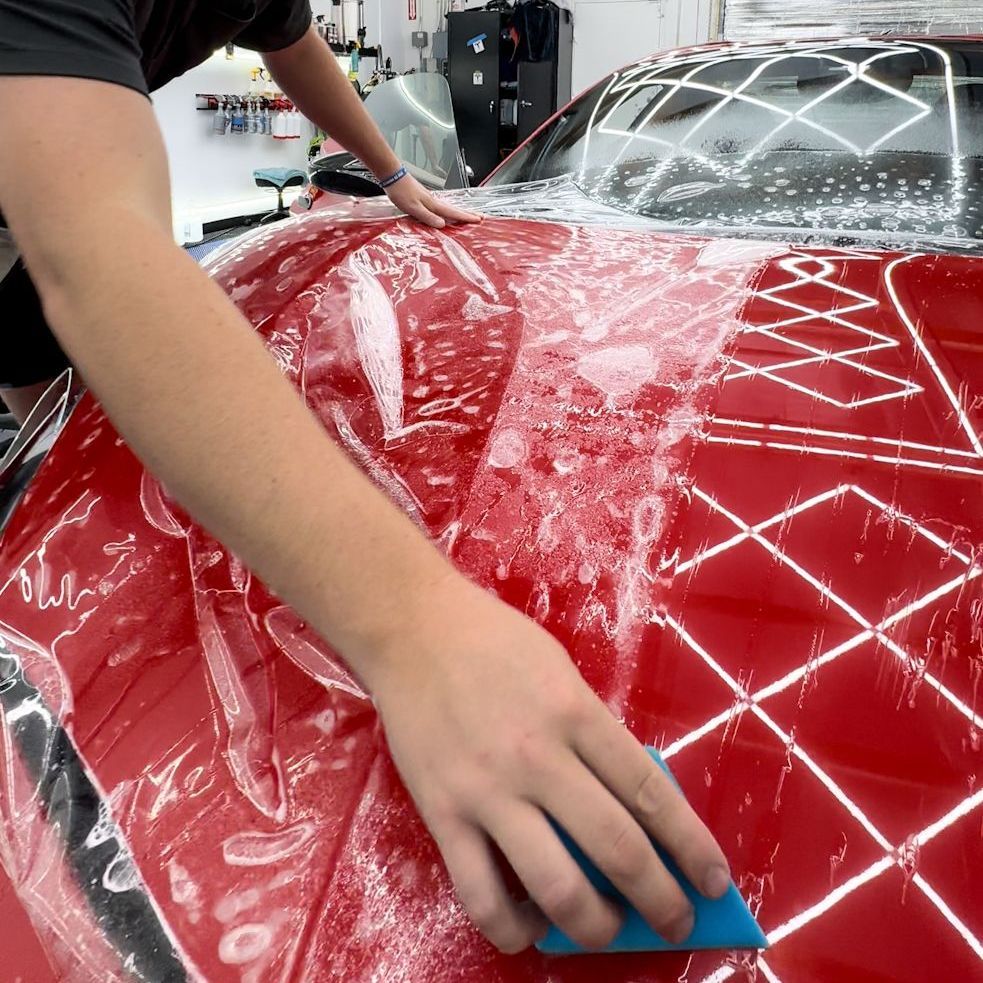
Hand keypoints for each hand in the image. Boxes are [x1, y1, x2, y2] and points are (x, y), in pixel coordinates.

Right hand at [369, 578, 730, 953]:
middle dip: (660, 900)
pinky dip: (514, 927)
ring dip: (596, 927)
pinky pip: (481, 893)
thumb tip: (627, 802)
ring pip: (557, 886)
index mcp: (577, 714)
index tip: (714, 881)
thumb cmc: (495, 641)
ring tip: (608, 931)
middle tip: (676, 922)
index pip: (650, 794)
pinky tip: (532, 925)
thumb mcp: (563, 670)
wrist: (413, 628)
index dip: (691, 846)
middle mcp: (539, 758)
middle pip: (617, 848)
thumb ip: (594, 732)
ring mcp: (488, 791)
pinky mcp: (443, 814)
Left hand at [384, 173, 481, 228]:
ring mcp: (428, 199)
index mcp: (433, 204)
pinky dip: (447, 212)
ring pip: (447, 208)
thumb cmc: (401, 191)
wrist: (392, 176)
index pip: (453, 213)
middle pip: (453, 209)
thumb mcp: (414, 208)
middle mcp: (433, 201)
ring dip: (458, 213)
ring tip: (466, 217)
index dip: (466, 217)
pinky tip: (444, 215)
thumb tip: (442, 225)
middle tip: (479, 217)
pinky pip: (439, 208)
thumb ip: (428, 217)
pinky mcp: (423, 199)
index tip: (478, 219)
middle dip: (467, 214)